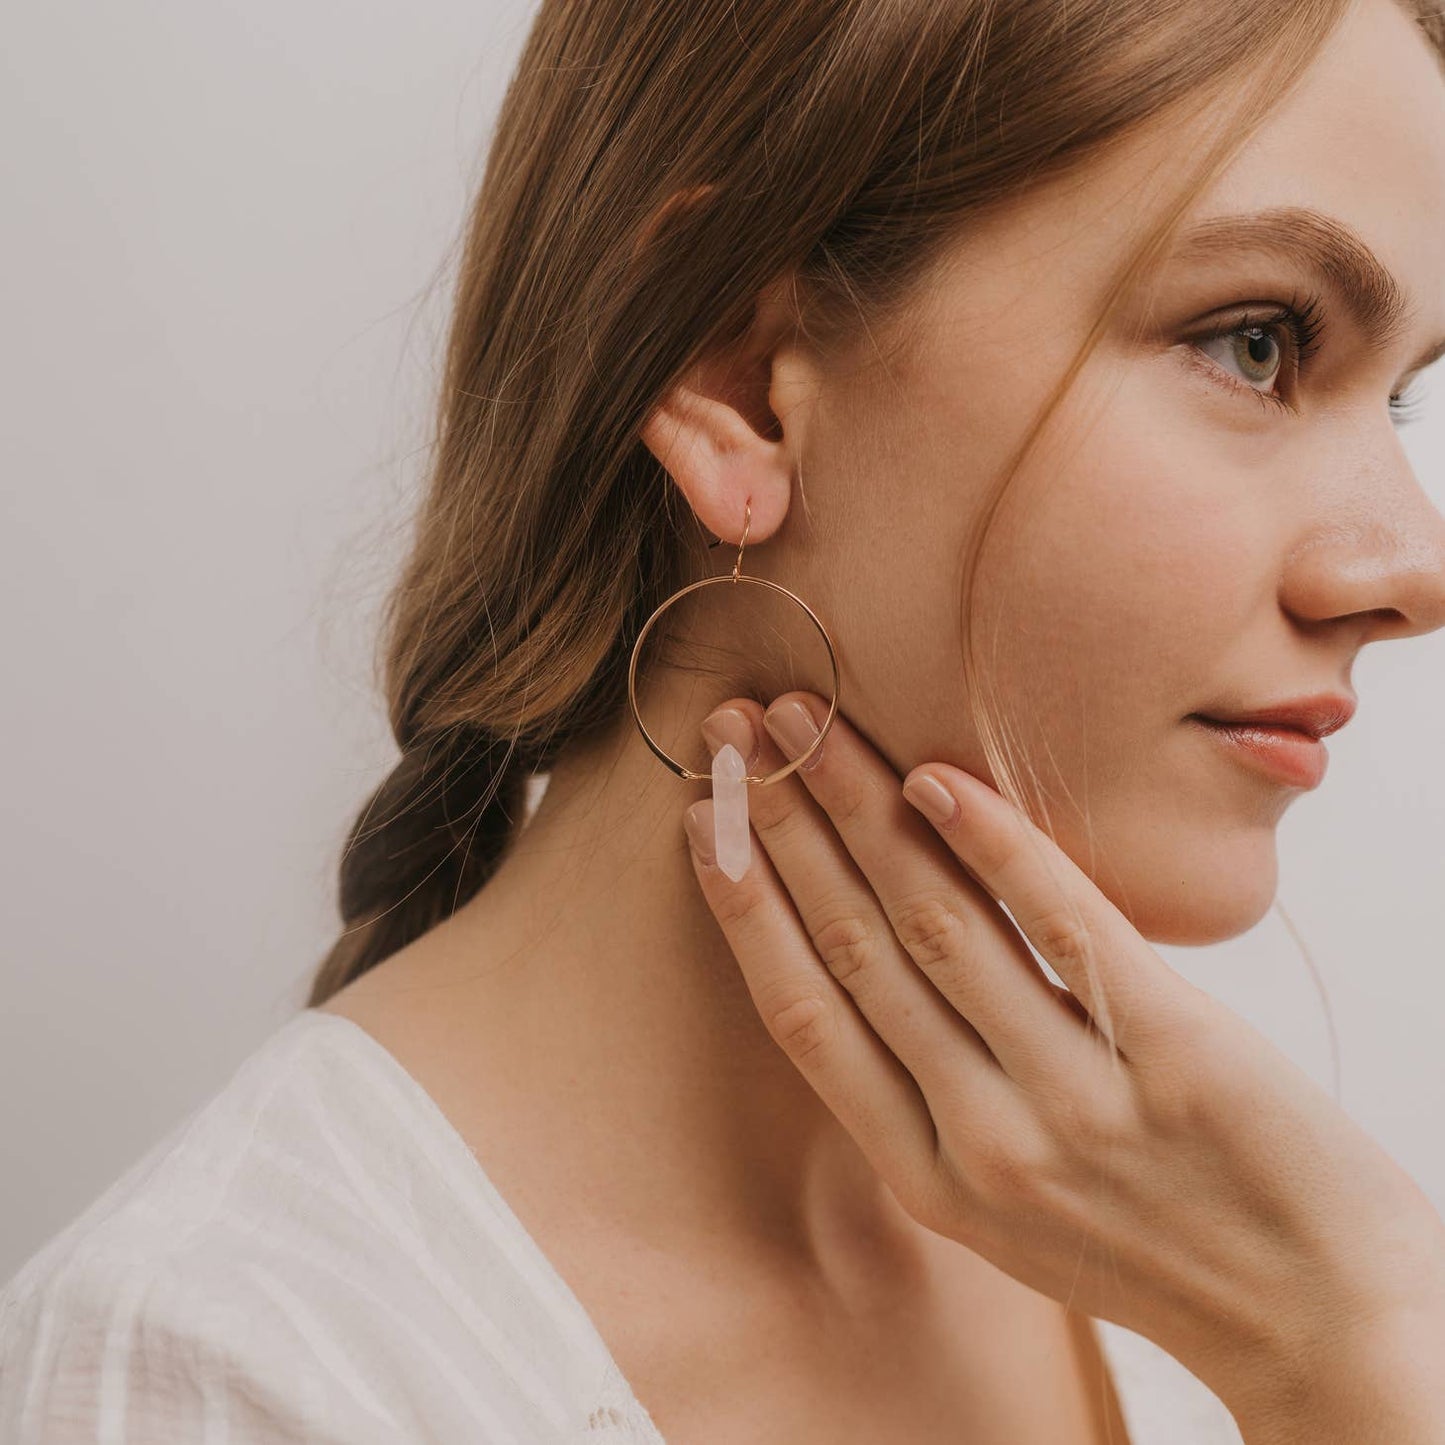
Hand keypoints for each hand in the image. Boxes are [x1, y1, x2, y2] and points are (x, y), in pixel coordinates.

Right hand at [682, 691, 1444, 1426]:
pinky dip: (997, 847)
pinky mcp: (1178, 1056)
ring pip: (937, 925)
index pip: (803, 1014)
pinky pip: (1068, 931)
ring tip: (815, 722)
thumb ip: (938, 1093)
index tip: (701, 818)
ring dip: (862, 808)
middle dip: (783, 824)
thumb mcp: (1006, 1205)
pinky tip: (940, 780)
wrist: (1319, 1319)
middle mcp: (980, 1140)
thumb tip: (879, 951)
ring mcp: (1077, 1102)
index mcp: (926, 1177)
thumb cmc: (1154, 1245)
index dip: (743, 905)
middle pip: (855, 947)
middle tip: (740, 728)